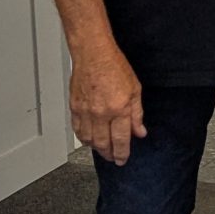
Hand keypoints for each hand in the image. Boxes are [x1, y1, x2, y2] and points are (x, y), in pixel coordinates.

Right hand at [69, 46, 146, 164]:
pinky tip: (89, 140)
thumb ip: (137, 113)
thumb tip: (140, 131)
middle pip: (104, 143)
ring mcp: (86, 112)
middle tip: (114, 159)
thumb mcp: (135, 89)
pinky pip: (78, 131)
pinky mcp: (74, 109)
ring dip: (97, 149)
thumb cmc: (114, 66)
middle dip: (110, 154)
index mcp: (119, 108)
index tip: (123, 159)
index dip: (123, 152)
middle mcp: (101, 114)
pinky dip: (84, 139)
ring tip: (104, 151)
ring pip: (89, 140)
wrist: (93, 54)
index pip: (121, 139)